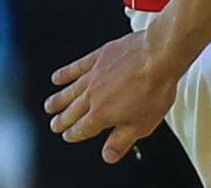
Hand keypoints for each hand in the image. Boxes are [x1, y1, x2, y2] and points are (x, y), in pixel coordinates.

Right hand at [45, 31, 179, 163]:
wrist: (160, 55)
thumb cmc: (154, 88)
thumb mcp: (142, 124)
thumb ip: (122, 141)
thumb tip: (108, 155)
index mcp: (101, 114)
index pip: (81, 129)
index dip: (73, 134)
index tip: (68, 136)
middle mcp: (93, 96)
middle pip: (72, 111)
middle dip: (62, 121)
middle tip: (55, 125)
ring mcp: (94, 75)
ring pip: (70, 91)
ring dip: (58, 100)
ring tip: (50, 106)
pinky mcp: (99, 57)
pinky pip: (77, 67)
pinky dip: (65, 73)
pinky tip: (57, 78)